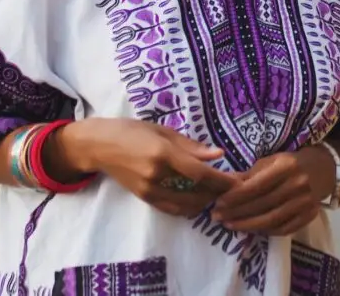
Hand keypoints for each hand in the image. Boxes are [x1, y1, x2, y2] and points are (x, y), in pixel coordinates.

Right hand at [55, 118, 239, 217]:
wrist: (98, 146)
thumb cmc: (131, 130)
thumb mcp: (163, 131)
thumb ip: (191, 146)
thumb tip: (218, 154)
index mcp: (163, 154)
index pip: (200, 173)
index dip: (223, 180)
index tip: (240, 181)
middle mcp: (157, 175)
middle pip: (197, 192)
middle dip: (219, 192)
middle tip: (235, 187)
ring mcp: (149, 190)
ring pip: (187, 205)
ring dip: (206, 201)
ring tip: (220, 192)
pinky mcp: (145, 198)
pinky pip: (173, 208)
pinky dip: (190, 206)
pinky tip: (200, 198)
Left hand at [212, 146, 334, 235]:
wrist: (324, 169)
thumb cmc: (291, 163)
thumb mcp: (271, 161)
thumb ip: (249, 174)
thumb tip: (224, 185)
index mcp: (286, 166)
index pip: (256, 186)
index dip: (235, 197)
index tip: (218, 203)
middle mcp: (297, 184)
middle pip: (261, 205)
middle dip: (236, 213)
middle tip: (217, 217)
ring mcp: (305, 202)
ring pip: (271, 220)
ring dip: (247, 225)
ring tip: (230, 225)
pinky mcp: (309, 216)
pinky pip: (283, 229)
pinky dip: (265, 231)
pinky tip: (251, 229)